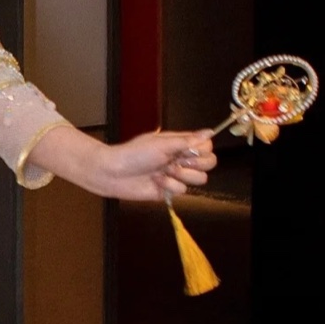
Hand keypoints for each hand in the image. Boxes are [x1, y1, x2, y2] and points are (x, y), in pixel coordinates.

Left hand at [98, 130, 216, 202]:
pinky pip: (183, 191)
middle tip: (177, 162)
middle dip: (196, 164)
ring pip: (200, 179)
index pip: (207, 146)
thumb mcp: (162, 143)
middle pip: (209, 164)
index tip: (189, 150)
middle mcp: (181, 159)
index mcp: (180, 144)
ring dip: (182, 175)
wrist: (114, 173)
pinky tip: (156, 181)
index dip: (203, 150)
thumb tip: (210, 132)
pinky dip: (169, 186)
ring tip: (164, 171)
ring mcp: (176, 176)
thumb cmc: (135, 153)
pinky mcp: (170, 191)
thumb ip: (187, 140)